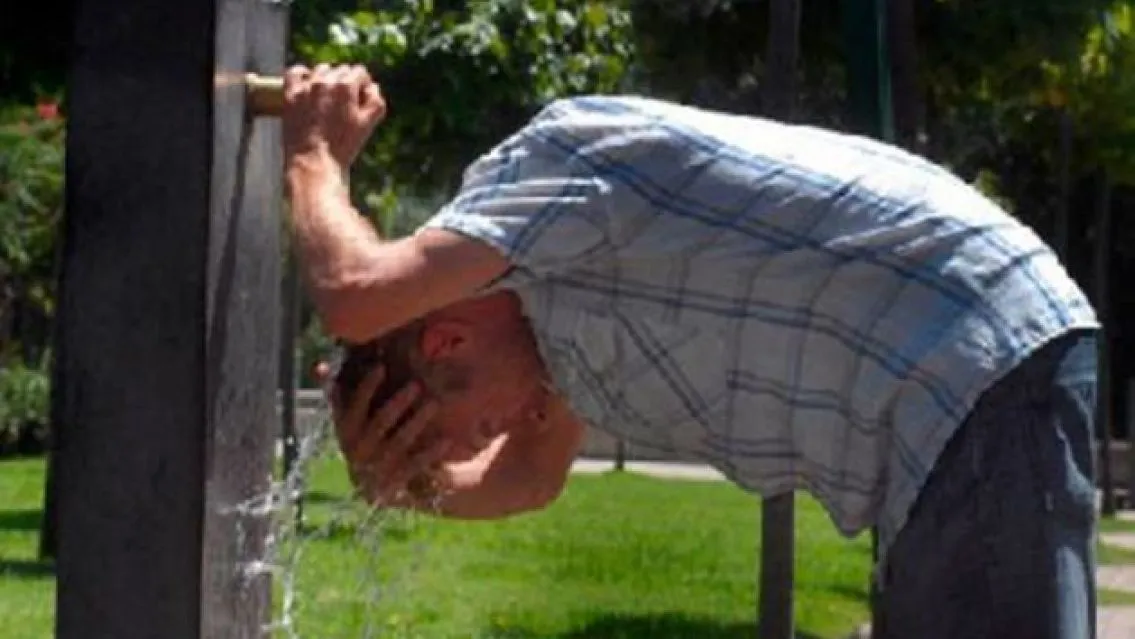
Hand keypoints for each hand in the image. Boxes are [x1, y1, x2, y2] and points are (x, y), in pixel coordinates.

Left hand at [282, 63, 386, 172]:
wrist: (314, 161)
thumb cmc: (343, 146)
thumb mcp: (368, 124)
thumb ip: (376, 100)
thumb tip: (371, 87)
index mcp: (346, 85)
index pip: (359, 72)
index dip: (363, 85)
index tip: (361, 98)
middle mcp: (325, 80)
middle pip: (341, 70)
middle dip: (346, 82)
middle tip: (346, 103)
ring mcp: (306, 86)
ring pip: (321, 70)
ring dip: (327, 79)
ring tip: (329, 97)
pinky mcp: (291, 94)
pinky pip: (295, 72)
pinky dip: (303, 74)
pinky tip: (308, 83)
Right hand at [331, 362, 450, 507]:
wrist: (371, 490)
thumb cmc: (361, 443)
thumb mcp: (347, 424)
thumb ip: (338, 397)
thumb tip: (320, 366)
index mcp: (347, 434)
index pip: (355, 408)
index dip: (365, 388)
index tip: (381, 367)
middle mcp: (361, 451)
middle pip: (380, 423)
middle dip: (397, 403)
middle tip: (416, 385)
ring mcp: (379, 467)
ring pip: (399, 442)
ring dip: (416, 422)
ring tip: (433, 403)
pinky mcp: (397, 482)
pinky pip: (415, 465)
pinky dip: (430, 453)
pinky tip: (446, 439)